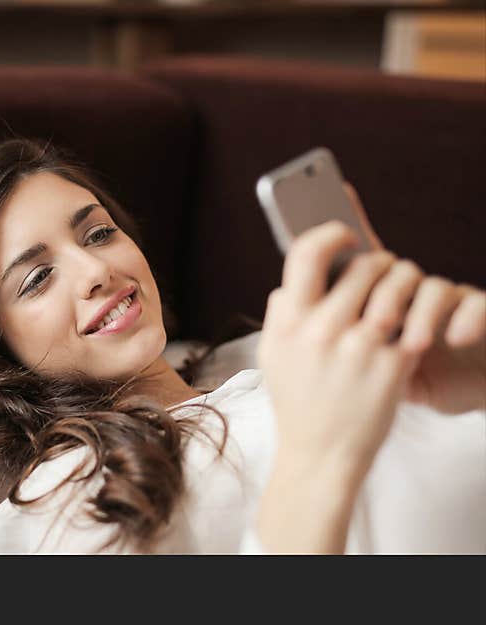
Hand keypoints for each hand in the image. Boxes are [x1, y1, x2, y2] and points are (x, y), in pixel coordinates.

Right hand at [257, 221, 422, 477]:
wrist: (321, 454)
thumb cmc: (297, 401)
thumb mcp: (271, 354)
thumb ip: (279, 313)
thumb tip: (291, 280)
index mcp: (288, 323)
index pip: (307, 254)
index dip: (329, 235)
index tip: (344, 236)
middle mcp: (321, 331)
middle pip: (362, 267)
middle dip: (378, 261)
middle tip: (383, 268)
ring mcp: (359, 348)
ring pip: (395, 286)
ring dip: (404, 280)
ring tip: (403, 287)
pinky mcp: (392, 366)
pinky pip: (414, 321)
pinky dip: (418, 314)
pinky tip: (413, 319)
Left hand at [345, 183, 485, 412]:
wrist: (460, 392)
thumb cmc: (402, 374)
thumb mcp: (357, 357)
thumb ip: (322, 326)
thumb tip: (279, 297)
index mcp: (374, 295)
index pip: (355, 257)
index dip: (342, 237)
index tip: (340, 234)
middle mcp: (407, 290)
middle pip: (389, 270)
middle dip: (381, 295)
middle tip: (375, 324)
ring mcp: (443, 300)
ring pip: (430, 285)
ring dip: (420, 313)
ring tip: (412, 344)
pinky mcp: (478, 314)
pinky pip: (475, 304)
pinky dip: (466, 319)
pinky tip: (454, 338)